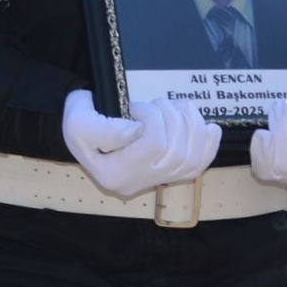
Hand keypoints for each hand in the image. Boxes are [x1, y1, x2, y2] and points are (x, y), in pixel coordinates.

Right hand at [62, 90, 221, 197]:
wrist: (82, 128)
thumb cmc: (80, 121)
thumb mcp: (78, 121)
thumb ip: (104, 129)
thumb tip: (138, 131)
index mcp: (115, 174)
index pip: (152, 145)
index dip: (153, 118)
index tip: (136, 107)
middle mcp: (137, 183)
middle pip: (177, 153)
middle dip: (175, 119)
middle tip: (157, 103)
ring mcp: (155, 181)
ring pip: (192, 159)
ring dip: (192, 126)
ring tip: (177, 107)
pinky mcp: (167, 174)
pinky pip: (198, 166)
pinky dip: (208, 145)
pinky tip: (208, 128)